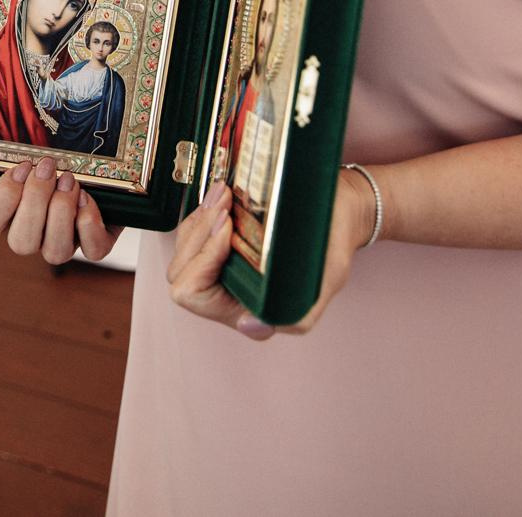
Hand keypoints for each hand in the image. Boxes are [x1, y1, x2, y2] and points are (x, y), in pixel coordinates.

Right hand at [0, 156, 119, 264]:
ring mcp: (64, 244)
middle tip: (48, 168)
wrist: (102, 170)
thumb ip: (11, 146)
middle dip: (34, 201)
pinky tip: (87, 198)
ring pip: (54, 252)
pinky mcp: (95, 245)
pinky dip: (90, 224)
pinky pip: (92, 250)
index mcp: (8, 216)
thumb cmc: (58, 158)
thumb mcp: (33, 149)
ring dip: (61, 212)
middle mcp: (33, 237)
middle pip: (20, 243)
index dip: (1, 200)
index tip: (20, 168)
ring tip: (69, 180)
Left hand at [167, 170, 375, 339]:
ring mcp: (221, 263)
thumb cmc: (332, 246)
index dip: (203, 262)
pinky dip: (203, 210)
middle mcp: (228, 289)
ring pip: (184, 247)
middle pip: (181, 269)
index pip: (194, 294)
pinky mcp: (220, 240)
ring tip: (225, 195)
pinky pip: (194, 229)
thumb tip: (249, 326)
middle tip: (224, 207)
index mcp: (245, 308)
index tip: (228, 231)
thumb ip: (296, 316)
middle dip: (199, 234)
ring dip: (201, 218)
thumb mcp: (326, 282)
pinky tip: (222, 195)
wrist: (340, 211)